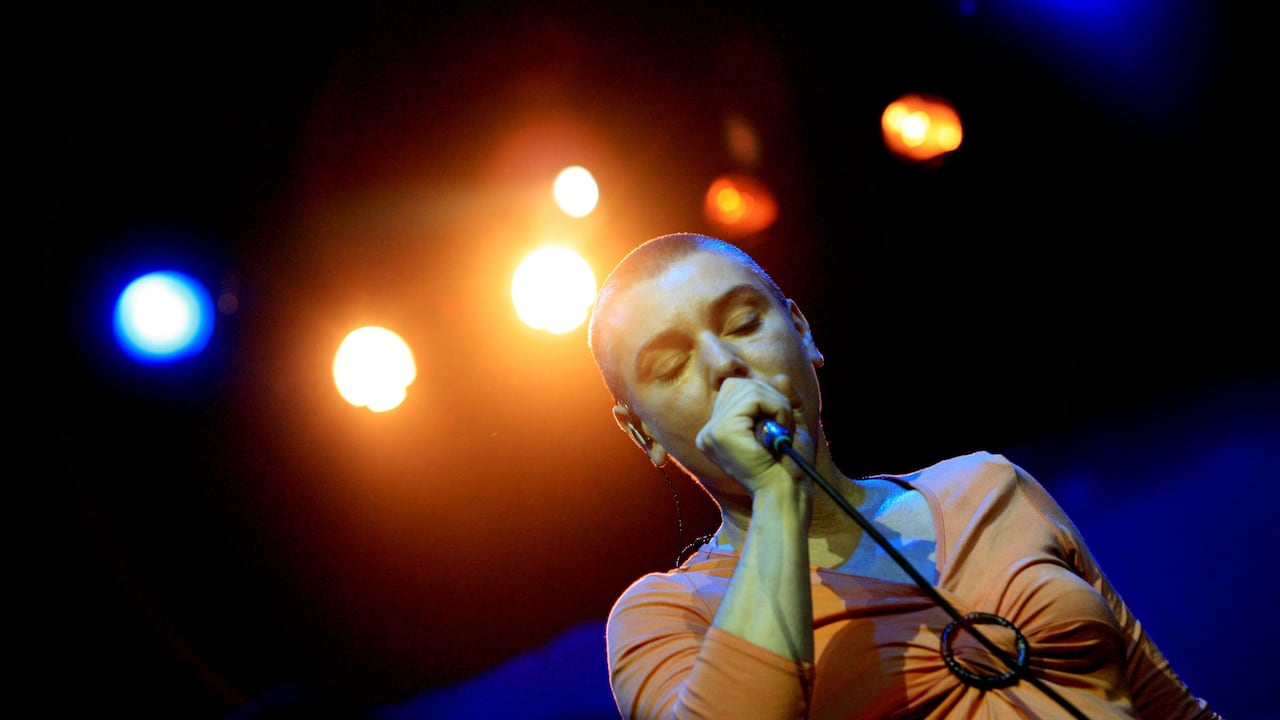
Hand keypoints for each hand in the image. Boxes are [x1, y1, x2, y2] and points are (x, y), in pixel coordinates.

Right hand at [695, 374, 814, 494]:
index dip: (763, 397)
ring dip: (777, 404)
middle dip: (772, 398)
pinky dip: (777, 408)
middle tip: (784, 427)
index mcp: (717, 433)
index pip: (734, 390)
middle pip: (740, 384)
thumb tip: (779, 377)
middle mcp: (709, 431)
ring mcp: (711, 431)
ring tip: (782, 432)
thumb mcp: (789, 427)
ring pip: (749, 388)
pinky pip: (754, 398)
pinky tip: (779, 432)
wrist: (786, 493)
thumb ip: (783, 401)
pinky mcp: (722, 431)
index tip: (778, 422)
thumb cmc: (790, 467)